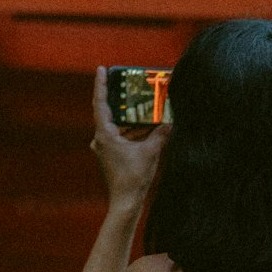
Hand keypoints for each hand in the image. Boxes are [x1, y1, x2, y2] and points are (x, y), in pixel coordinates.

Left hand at [90, 67, 171, 205]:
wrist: (126, 202)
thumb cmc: (134, 178)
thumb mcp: (151, 151)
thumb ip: (160, 134)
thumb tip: (170, 122)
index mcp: (105, 134)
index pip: (101, 103)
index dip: (101, 84)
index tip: (101, 69)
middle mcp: (100, 139)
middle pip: (109, 112)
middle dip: (122, 100)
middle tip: (131, 86)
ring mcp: (105, 148)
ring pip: (117, 126)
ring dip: (130, 118)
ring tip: (145, 107)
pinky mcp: (111, 156)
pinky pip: (121, 137)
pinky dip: (132, 131)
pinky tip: (147, 127)